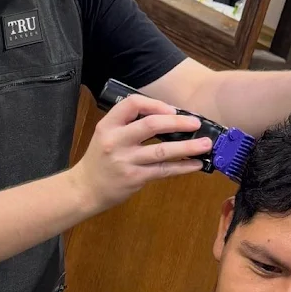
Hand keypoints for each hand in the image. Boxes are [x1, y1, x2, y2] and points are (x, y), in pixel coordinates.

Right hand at [72, 94, 211, 211]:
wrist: (85, 188)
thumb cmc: (100, 159)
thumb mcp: (106, 134)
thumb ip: (129, 124)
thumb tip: (166, 116)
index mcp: (108, 125)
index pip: (133, 104)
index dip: (155, 103)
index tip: (171, 109)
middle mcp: (116, 141)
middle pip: (151, 125)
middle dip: (177, 122)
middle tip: (195, 123)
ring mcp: (125, 161)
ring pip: (162, 151)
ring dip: (187, 147)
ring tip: (205, 144)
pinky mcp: (134, 178)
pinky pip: (163, 170)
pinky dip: (182, 167)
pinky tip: (196, 164)